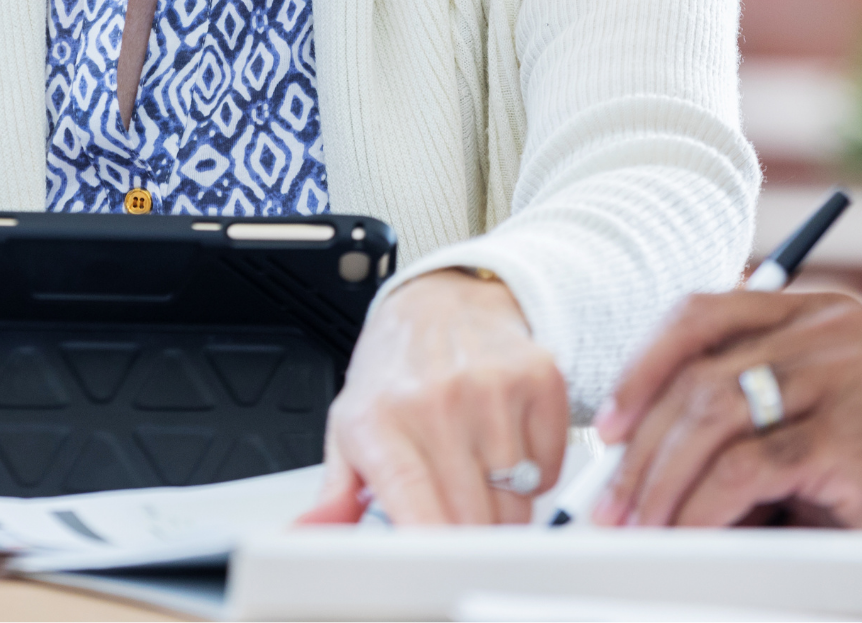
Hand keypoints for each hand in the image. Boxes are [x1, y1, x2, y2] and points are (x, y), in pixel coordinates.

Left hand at [298, 269, 566, 525]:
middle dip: (469, 530)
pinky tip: (510, 442)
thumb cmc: (395, 371)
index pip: (416, 511)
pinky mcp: (537, 377)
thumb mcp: (349, 425)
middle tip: (456, 506)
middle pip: (474, 519)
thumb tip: (310, 534)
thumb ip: (335, 493)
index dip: (433, 549)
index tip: (436, 562)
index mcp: (380, 421)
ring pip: (517, 500)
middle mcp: (435, 401)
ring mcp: (491, 387)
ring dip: (504, 501)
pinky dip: (537, 470)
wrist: (441, 299)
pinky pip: (551, 466)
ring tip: (479, 467)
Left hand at [594, 288, 861, 528]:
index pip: (702, 314)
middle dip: (641, 443)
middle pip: (697, 369)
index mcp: (816, 312)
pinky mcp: (850, 431)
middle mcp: (828, 328)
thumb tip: (641, 457)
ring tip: (639, 527)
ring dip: (660, 479)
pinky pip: (746, 466)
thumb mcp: (817, 425)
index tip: (608, 427)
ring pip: (711, 414)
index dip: (644, 367)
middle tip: (609, 500)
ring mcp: (842, 372)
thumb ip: (748, 418)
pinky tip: (687, 535)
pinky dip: (701, 506)